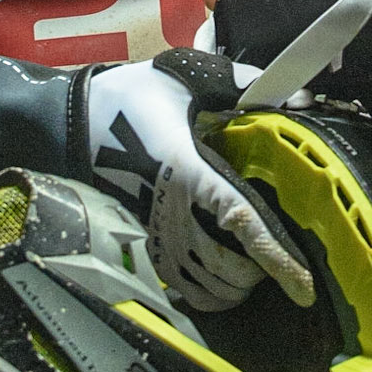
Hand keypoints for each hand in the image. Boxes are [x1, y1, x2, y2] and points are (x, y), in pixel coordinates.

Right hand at [87, 60, 313, 312]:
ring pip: (201, 282)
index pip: (239, 218)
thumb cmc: (129, 97)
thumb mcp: (183, 76)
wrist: (71, 117)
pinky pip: (177, 282)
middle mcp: (170, 208)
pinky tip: (222, 290)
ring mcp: (153, 228)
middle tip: (281, 265)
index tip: (300, 283)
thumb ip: (239, 83)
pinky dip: (205, 295)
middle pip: (224, 265)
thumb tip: (296, 94)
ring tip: (254, 278)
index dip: (273, 254)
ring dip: (233, 288)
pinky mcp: (141, 236)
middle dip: (258, 273)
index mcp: (186, 168)